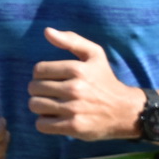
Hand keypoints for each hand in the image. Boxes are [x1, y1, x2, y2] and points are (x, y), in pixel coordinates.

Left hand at [27, 28, 142, 140]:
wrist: (124, 111)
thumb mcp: (94, 55)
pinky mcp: (73, 127)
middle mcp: (75, 89)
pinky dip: (44, 122)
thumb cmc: (104, 80)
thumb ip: (71, 40)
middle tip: (52, 93)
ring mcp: (74, 109)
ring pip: (35, 106)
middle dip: (39, 90)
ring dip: (40, 106)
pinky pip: (41, 124)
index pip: (38, 70)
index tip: (52, 79)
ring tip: (53, 105)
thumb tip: (47, 31)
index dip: (41, 74)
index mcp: (77, 69)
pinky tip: (55, 118)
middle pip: (34, 88)